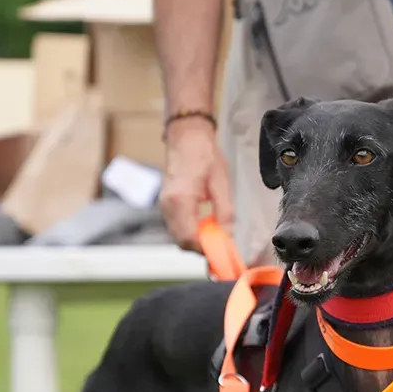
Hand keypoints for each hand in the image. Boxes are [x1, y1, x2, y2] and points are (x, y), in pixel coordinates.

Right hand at [160, 120, 232, 250]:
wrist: (186, 137)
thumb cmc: (204, 155)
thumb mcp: (221, 183)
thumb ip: (225, 212)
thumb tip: (228, 235)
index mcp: (180, 200)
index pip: (190, 238)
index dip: (206, 250)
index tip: (223, 254)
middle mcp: (168, 206)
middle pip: (182, 242)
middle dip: (201, 249)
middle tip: (222, 249)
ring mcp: (164, 206)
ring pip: (178, 237)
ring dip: (196, 242)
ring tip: (216, 238)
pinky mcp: (166, 204)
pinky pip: (176, 227)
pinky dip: (190, 233)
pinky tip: (206, 227)